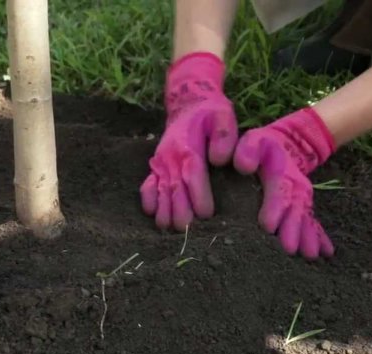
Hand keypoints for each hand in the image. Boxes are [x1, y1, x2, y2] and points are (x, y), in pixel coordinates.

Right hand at [140, 52, 237, 230]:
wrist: (188, 104)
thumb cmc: (210, 113)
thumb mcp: (223, 115)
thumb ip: (224, 135)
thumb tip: (218, 160)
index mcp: (189, 147)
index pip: (192, 176)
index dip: (198, 197)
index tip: (207, 215)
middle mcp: (170, 158)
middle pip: (173, 189)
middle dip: (180, 212)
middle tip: (187, 231)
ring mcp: (160, 163)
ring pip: (159, 191)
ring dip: (163, 211)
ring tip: (168, 229)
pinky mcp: (155, 167)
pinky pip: (146, 185)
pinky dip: (148, 200)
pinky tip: (152, 214)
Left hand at [233, 107, 335, 258]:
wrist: (289, 145)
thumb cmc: (263, 147)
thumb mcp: (253, 141)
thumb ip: (247, 151)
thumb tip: (243, 166)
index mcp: (280, 173)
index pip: (278, 192)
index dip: (274, 208)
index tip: (268, 227)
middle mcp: (295, 188)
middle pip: (295, 210)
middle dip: (293, 230)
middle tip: (289, 250)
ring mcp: (302, 199)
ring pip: (305, 219)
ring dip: (307, 238)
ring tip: (308, 256)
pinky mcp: (305, 207)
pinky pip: (314, 223)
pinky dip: (320, 237)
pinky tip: (326, 253)